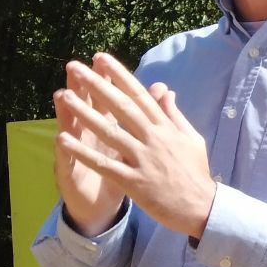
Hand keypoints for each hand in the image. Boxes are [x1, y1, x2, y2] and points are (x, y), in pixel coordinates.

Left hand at [54, 53, 216, 239]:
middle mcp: (154, 139)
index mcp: (166, 128)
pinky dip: (83, 152)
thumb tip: (165, 90)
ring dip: (86, 114)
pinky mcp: (134, 181)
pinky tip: (64, 140)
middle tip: (75, 67)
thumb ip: (174, 114)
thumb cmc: (196, 172)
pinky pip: (104, 164)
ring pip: (110, 132)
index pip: (140, 95)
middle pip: (122, 107)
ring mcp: (143, 160)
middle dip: (98, 85)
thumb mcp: (191, 138)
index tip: (102, 58)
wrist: (202, 207)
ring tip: (65, 97)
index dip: (120, 75)